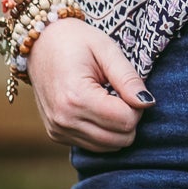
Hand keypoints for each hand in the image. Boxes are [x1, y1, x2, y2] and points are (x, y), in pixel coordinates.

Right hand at [23, 16, 154, 151]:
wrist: (40, 43)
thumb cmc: (76, 41)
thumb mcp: (106, 49)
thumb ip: (128, 78)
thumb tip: (147, 103)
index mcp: (76, 96)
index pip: (126, 121)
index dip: (137, 105)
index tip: (128, 87)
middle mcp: (64, 119)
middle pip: (119, 139)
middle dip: (129, 118)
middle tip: (121, 93)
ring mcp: (58, 130)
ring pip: (108, 147)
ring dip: (116, 127)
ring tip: (108, 99)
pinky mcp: (56, 135)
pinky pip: (93, 145)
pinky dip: (102, 131)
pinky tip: (96, 108)